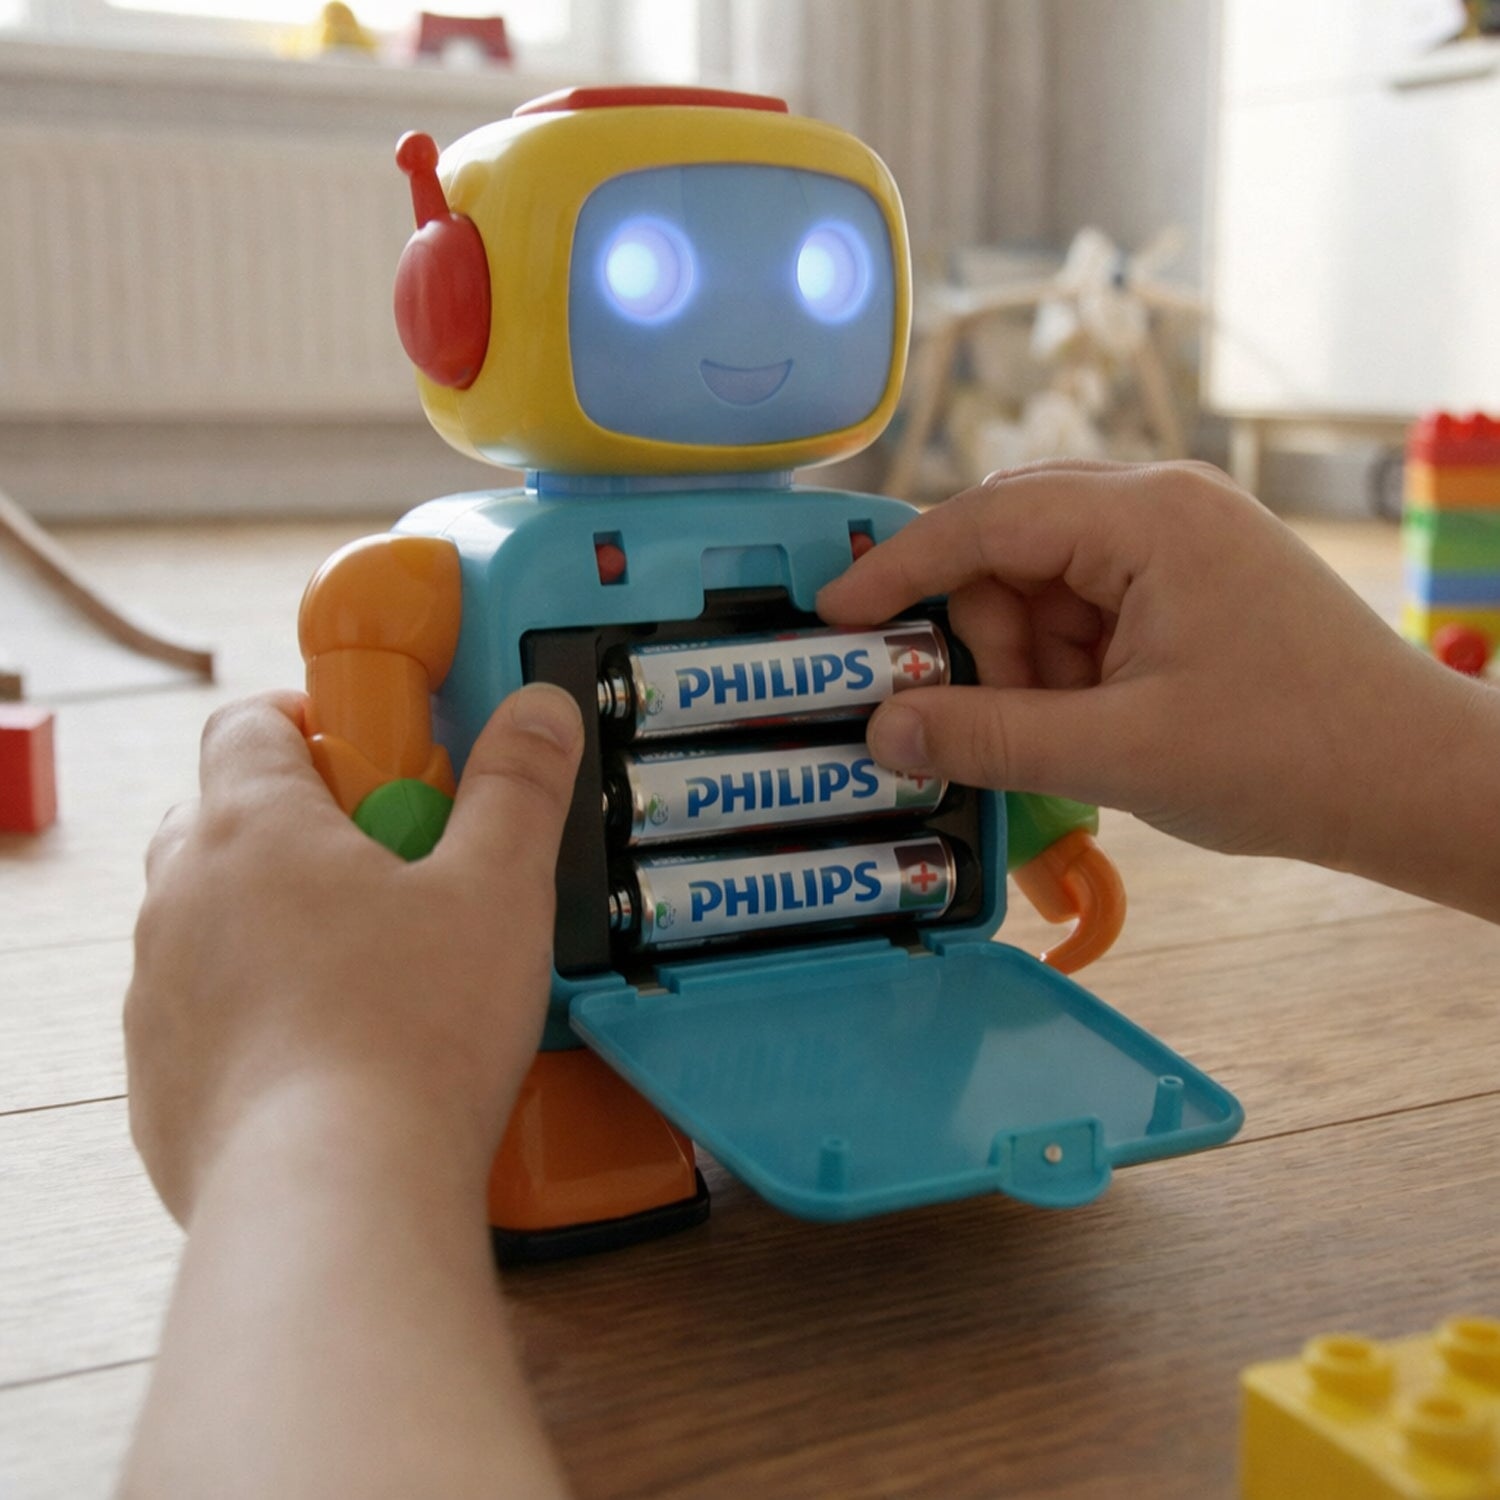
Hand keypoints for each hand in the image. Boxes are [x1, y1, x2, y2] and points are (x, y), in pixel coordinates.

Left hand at [126, 682, 583, 1224]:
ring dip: (274, 918)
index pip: (250, 722)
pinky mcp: (160, 1080)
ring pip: (210, 918)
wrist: (336, 1199)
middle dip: (303, 825)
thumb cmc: (415, 1036)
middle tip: (392, 867)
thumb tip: (537, 710)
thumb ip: (518, 786)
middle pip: (225, 817)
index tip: (376, 759)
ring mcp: (159, 993)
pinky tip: (336, 1050)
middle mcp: (182, 898)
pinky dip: (255, 1009)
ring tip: (372, 967)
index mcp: (252, 828)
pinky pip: (203, 1012)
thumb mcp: (498, 889)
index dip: (314, 722)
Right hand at [818, 461, 1495, 893]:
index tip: (834, 612)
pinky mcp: (1191, 580)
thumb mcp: (1119, 753)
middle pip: (1009, 542)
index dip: (898, 566)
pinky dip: (1064, 663)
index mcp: (1148, 517)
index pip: (984, 516)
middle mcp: (1162, 504)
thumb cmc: (1293, 757)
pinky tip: (1089, 720)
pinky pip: (1088, 604)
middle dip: (978, 631)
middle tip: (972, 712)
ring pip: (1044, 579)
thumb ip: (988, 736)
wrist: (1416, 781)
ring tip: (1063, 732)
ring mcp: (1182, 539)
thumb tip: (884, 727)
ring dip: (1024, 657)